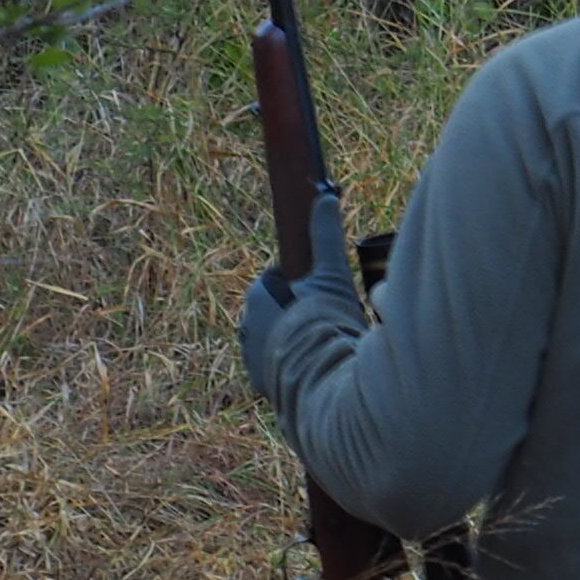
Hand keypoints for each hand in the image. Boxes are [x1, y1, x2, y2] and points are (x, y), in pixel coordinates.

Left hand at [236, 183, 359, 412]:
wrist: (319, 380)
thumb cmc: (323, 323)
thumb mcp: (332, 274)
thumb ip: (327, 235)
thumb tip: (325, 196)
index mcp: (259, 295)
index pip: (278, 282)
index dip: (304, 286)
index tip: (325, 296)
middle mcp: (247, 325)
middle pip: (277, 313)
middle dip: (299, 315)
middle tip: (330, 323)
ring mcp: (252, 357)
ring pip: (276, 342)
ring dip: (296, 343)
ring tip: (327, 350)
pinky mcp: (262, 383)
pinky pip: (277, 370)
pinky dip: (294, 368)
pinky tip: (318, 370)